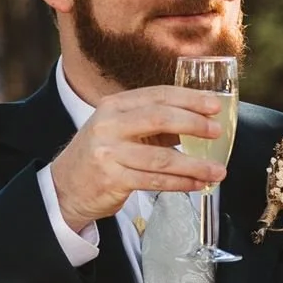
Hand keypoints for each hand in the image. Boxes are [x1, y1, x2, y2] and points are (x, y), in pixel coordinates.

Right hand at [47, 87, 226, 230]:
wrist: (66, 186)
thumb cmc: (101, 155)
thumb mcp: (120, 128)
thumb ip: (153, 122)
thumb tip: (198, 121)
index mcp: (114, 105)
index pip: (158, 95)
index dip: (189, 99)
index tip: (214, 105)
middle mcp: (109, 125)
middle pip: (159, 118)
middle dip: (194, 124)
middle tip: (217, 131)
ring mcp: (109, 153)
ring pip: (161, 157)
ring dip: (194, 165)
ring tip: (217, 171)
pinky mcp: (112, 179)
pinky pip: (154, 181)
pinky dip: (180, 183)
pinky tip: (197, 185)